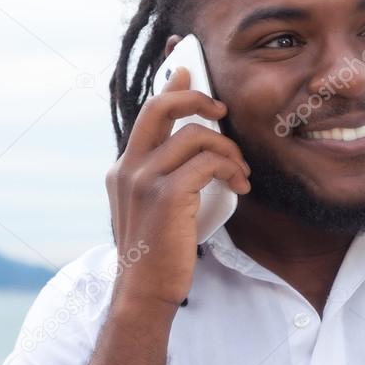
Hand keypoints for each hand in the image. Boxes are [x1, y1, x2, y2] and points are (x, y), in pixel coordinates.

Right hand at [105, 67, 249, 308]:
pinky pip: (208, 162)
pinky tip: (239, 186)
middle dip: (198, 99)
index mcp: (124, 168)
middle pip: (161, 106)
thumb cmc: (159, 252)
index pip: (148, 112)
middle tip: (223, 112)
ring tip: (241, 174)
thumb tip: (192, 148)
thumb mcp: (153, 208)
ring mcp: (144, 179)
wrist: (145, 291)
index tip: (187, 73)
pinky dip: (231, 169)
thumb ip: (163, 176)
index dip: (170, 87)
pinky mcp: (166, 195)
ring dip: (229, 151)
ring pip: (196, 136)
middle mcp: (128, 167)